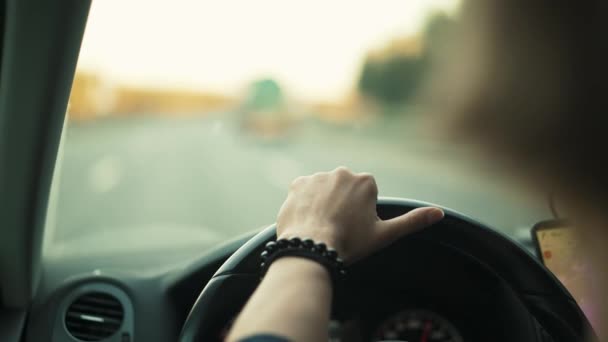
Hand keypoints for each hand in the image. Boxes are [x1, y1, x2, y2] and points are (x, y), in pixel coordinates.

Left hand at [276, 167, 443, 261]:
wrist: (311, 248)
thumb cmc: (350, 242)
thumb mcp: (385, 234)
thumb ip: (412, 221)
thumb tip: (439, 213)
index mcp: (365, 181)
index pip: (363, 195)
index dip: (359, 214)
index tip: (353, 228)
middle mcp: (341, 172)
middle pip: (343, 191)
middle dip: (341, 206)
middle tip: (337, 229)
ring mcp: (317, 177)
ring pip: (323, 191)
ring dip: (322, 204)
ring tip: (321, 227)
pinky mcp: (297, 184)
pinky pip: (303, 193)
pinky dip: (305, 204)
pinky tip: (307, 221)